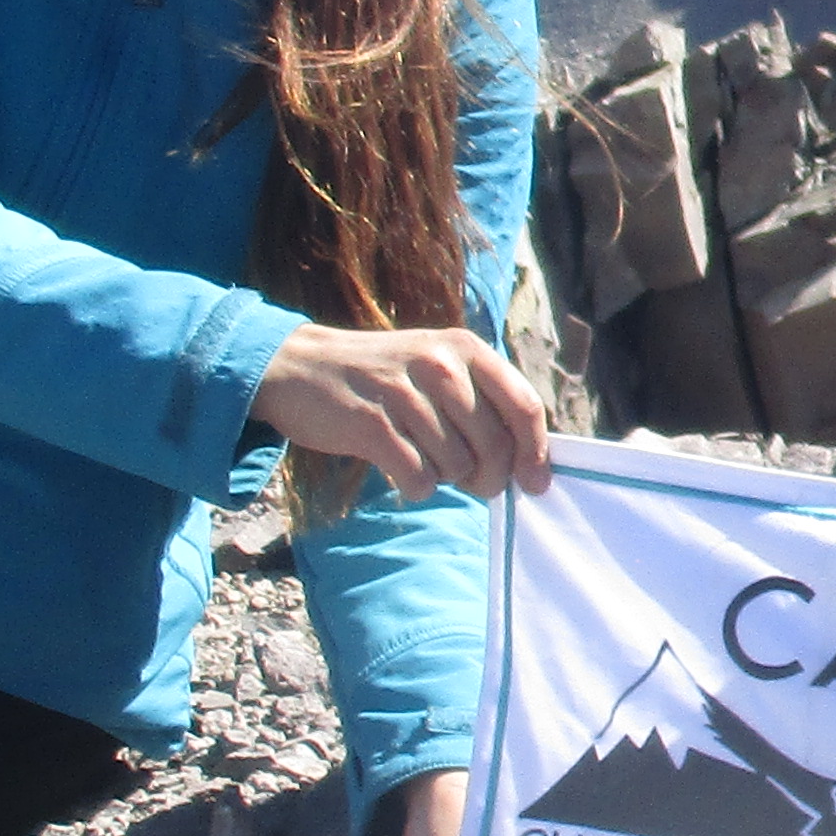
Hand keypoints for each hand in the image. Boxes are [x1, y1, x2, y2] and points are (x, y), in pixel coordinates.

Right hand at [257, 323, 554, 506]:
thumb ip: (482, 402)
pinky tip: (400, 470)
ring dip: (444, 478)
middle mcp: (440, 365)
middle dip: (490, 478)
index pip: (524, 406)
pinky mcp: (372, 424)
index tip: (535, 484)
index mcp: (465, 348)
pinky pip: (419, 479)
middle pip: (495, 446)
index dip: (535, 452)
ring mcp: (404, 393)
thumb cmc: (383, 378)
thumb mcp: (437, 367)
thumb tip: (528, 463)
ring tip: (421, 457)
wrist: (300, 367)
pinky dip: (415, 487)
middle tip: (475, 484)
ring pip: (456, 467)